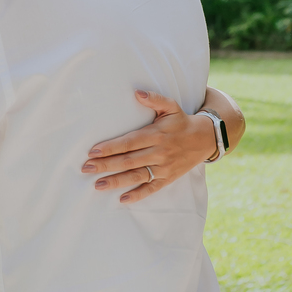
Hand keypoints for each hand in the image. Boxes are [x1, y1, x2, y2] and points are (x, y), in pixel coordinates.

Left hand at [82, 89, 216, 201]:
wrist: (205, 139)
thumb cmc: (181, 121)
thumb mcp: (171, 106)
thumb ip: (155, 99)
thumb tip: (137, 92)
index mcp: (156, 134)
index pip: (129, 142)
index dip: (111, 147)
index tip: (93, 151)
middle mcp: (159, 152)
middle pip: (128, 160)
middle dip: (106, 165)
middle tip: (86, 168)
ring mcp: (164, 167)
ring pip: (137, 176)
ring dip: (116, 181)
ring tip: (98, 185)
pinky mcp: (168, 178)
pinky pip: (152, 188)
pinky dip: (138, 194)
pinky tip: (123, 199)